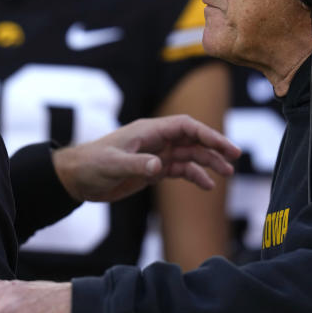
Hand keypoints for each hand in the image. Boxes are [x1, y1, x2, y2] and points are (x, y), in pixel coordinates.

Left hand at [52, 114, 240, 202]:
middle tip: (234, 158)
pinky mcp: (151, 170)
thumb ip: (137, 164)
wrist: (76, 178)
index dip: (207, 133)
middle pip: (192, 139)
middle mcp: (155, 140)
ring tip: (227, 174)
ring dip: (208, 163)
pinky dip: (194, 176)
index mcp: (148, 131)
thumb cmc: (91, 164)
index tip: (225, 146)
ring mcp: (155, 155)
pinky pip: (179, 170)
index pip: (185, 127)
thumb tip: (160, 166)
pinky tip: (207, 186)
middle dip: (214, 147)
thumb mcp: (113, 164)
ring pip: (189, 155)